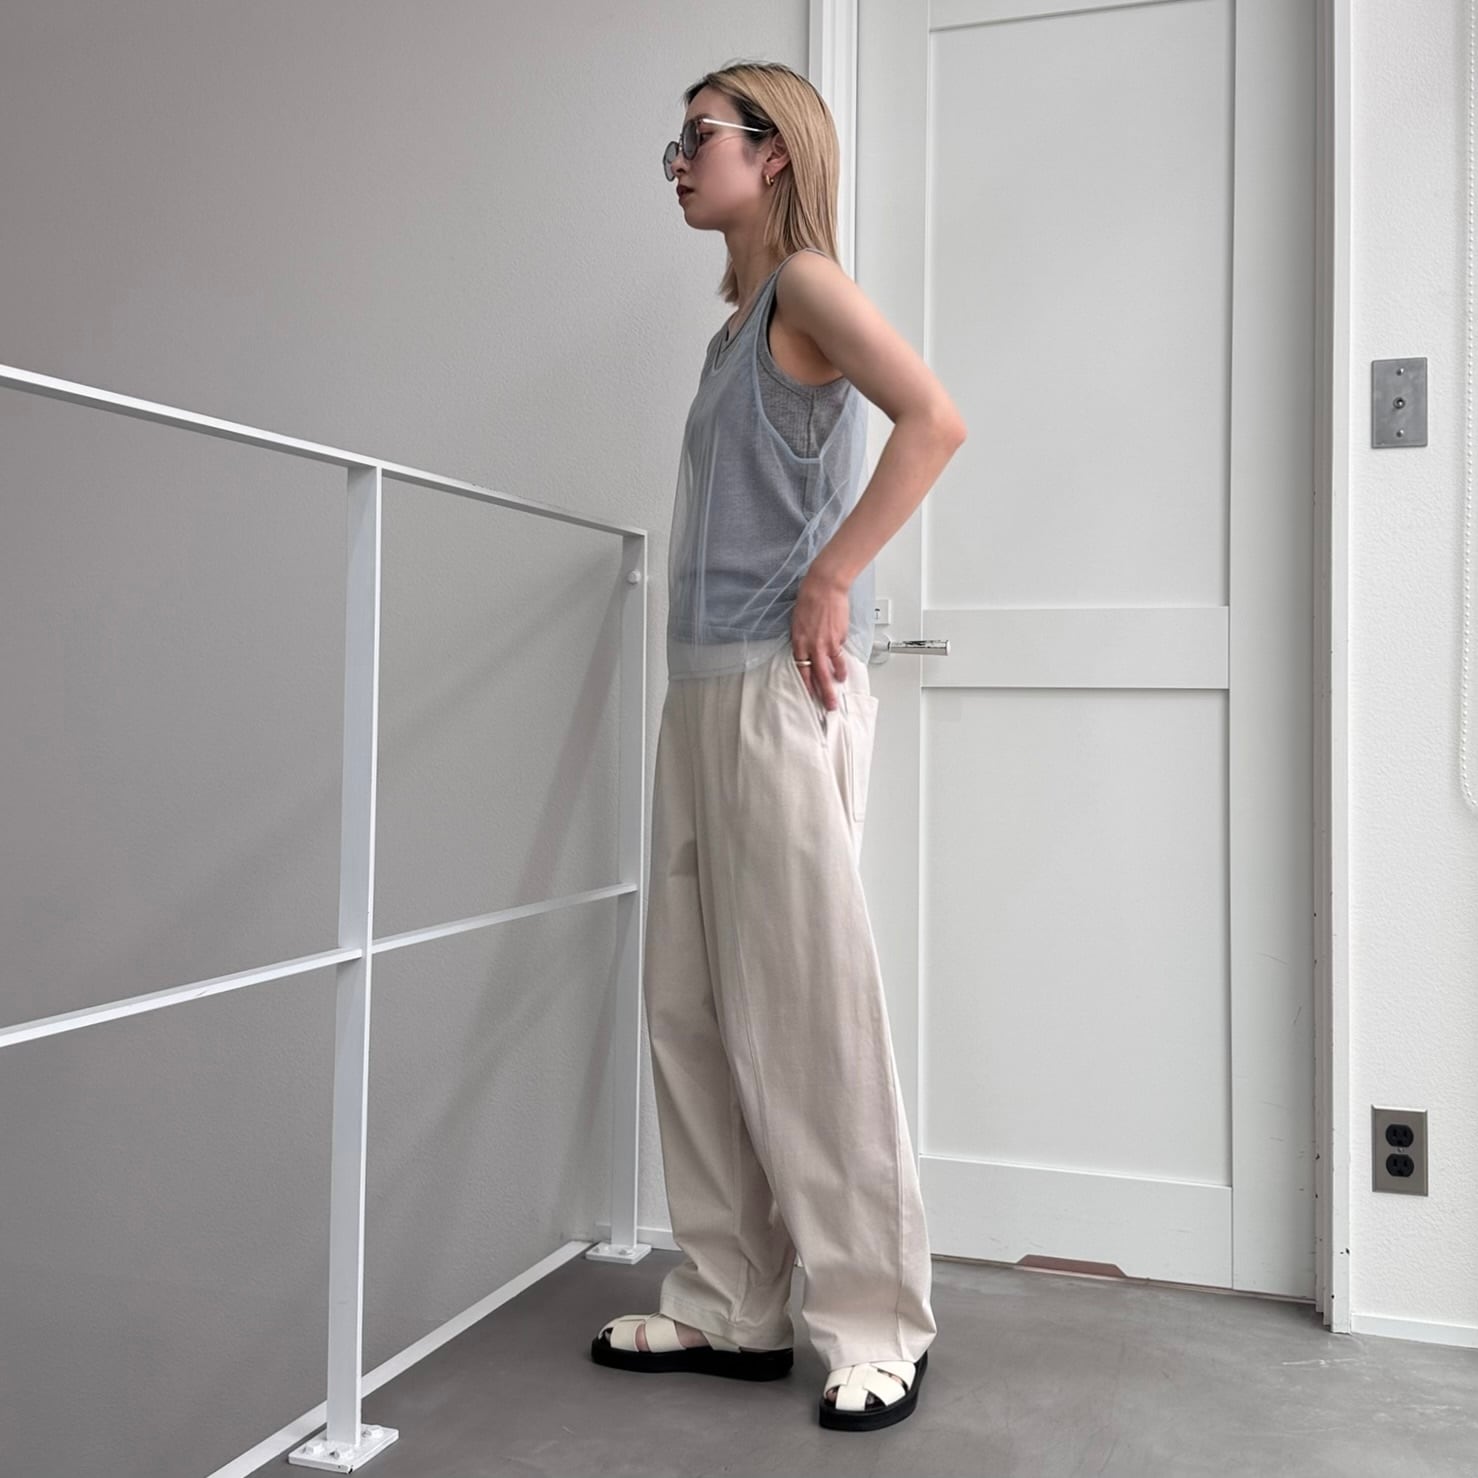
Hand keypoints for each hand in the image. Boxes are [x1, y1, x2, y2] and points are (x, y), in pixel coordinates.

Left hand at [790, 567, 850, 711]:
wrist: (824, 587)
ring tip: (836, 694)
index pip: (800, 669)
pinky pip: (840, 655)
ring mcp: (826, 643)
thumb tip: (811, 651)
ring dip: (834, 683)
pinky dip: (842, 666)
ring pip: (831, 669)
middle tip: (827, 706)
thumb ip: (804, 639)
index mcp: (799, 642)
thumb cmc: (810, 599)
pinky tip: (843, 674)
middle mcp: (812, 646)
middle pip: (817, 675)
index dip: (805, 684)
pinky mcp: (839, 638)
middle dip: (822, 693)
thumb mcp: (798, 622)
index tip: (807, 694)